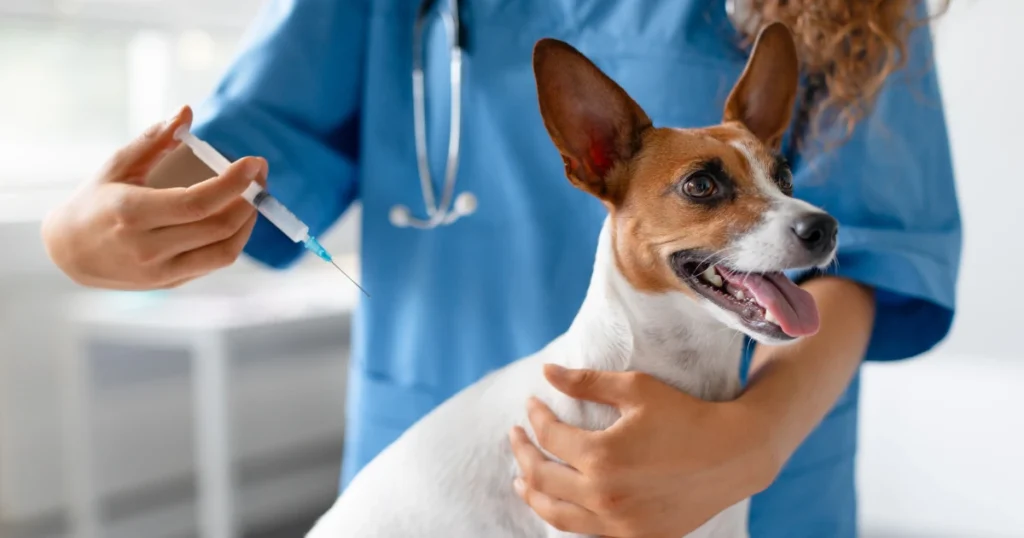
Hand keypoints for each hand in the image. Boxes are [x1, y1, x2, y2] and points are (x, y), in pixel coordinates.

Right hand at [42, 106, 266, 289]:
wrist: (69, 253)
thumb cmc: (95, 201)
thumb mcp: (117, 166)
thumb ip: (154, 140)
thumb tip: (187, 112)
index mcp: (133, 213)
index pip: (198, 202)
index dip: (234, 183)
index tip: (255, 163)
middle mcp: (148, 247)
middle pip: (219, 227)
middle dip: (250, 198)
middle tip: (260, 175)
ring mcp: (161, 270)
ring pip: (225, 250)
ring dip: (249, 222)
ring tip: (254, 196)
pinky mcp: (171, 283)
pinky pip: (215, 261)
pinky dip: (234, 238)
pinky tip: (237, 216)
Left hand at [508, 365, 781, 537]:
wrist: (734, 455)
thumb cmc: (686, 414)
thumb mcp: (636, 389)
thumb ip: (586, 382)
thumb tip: (547, 371)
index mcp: (601, 456)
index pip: (549, 436)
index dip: (535, 417)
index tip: (532, 403)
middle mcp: (604, 495)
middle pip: (542, 478)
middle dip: (523, 452)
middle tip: (516, 436)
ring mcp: (619, 523)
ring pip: (557, 514)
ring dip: (533, 495)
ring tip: (522, 480)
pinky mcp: (637, 537)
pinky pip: (588, 531)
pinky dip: (567, 516)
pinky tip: (562, 503)